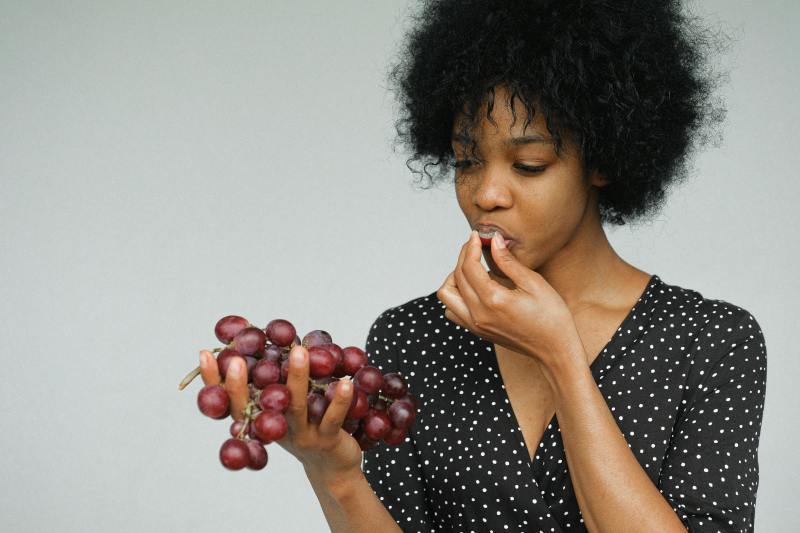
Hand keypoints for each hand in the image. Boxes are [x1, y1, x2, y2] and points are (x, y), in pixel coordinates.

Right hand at [199, 347, 362, 485]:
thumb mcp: (287, 402)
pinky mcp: (327, 440)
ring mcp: (301, 435)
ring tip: (298, 351)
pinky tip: (345, 382)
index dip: (214, 380)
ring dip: (296, 378)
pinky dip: (339, 400)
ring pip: (295, 406)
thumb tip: (266, 331)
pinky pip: (332, 417)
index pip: (230, 400)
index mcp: (262, 418)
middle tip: (236, 358)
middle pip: (254, 406)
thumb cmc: (307, 425)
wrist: (333, 466)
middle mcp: (276, 428)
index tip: (203, 354)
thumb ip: (275, 374)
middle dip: (241, 383)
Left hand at [436, 230, 583, 369]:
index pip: (469, 267)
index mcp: (493, 300)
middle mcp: (478, 314)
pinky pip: (453, 311)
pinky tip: (473, 288)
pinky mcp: (477, 331)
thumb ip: (509, 261)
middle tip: (475, 245)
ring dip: (454, 278)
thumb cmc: (551, 317)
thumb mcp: (534, 283)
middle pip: (456, 277)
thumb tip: (494, 241)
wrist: (555, 350)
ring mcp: (475, 325)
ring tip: (472, 268)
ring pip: (446, 296)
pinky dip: (456, 296)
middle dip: (463, 257)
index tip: (477, 235)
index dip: (470, 247)